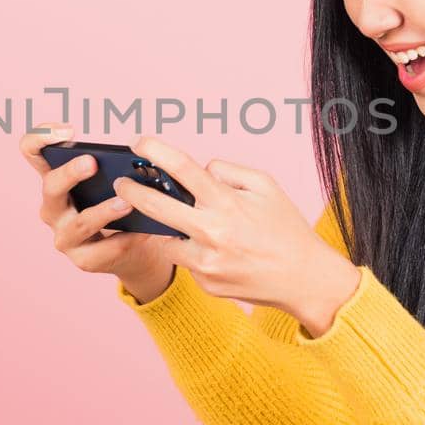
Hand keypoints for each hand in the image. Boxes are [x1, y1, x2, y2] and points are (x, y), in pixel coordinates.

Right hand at [19, 121, 176, 301]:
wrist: (135, 248)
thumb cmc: (120, 205)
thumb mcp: (116, 182)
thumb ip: (118, 168)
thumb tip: (136, 158)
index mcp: (56, 181)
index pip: (31, 152)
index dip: (40, 137)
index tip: (67, 131)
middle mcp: (53, 208)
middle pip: (50, 186)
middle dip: (70, 173)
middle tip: (92, 163)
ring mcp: (64, 236)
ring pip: (80, 222)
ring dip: (103, 211)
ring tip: (126, 203)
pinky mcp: (83, 260)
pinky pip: (103, 249)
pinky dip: (124, 239)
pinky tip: (141, 232)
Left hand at [112, 135, 362, 332]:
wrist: (304, 279)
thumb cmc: (286, 228)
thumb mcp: (266, 186)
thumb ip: (228, 171)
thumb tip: (199, 170)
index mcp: (226, 202)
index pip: (183, 168)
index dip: (155, 150)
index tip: (138, 142)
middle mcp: (211, 232)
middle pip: (156, 206)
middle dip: (131, 192)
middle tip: (120, 184)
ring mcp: (205, 261)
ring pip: (168, 237)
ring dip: (170, 228)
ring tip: (185, 224)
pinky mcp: (205, 282)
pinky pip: (186, 259)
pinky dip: (194, 251)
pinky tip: (219, 252)